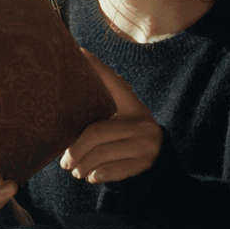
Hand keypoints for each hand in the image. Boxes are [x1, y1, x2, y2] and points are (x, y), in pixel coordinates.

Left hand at [60, 49, 161, 183]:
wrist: (164, 170)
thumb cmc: (132, 144)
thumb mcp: (125, 123)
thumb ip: (105, 114)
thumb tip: (68, 110)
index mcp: (134, 107)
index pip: (114, 84)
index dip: (98, 68)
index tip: (80, 52)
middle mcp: (142, 123)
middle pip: (96, 131)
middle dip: (75, 148)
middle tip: (64, 161)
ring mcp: (145, 144)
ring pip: (100, 153)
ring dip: (82, 165)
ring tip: (74, 170)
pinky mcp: (144, 164)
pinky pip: (111, 170)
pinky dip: (96, 174)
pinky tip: (90, 176)